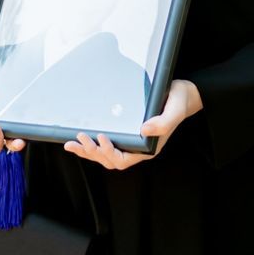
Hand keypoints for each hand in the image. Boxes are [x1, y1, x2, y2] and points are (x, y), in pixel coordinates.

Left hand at [63, 80, 202, 170]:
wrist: (182, 94)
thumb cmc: (179, 102)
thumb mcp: (174, 110)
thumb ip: (162, 122)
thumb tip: (145, 130)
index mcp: (147, 148)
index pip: (122, 160)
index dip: (109, 152)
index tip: (101, 137)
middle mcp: (137, 148)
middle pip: (109, 160)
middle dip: (93, 152)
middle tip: (80, 138)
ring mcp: (131, 142)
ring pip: (104, 154)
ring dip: (87, 151)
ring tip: (71, 143)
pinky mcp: (126, 133)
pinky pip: (106, 143)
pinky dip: (91, 144)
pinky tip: (79, 139)